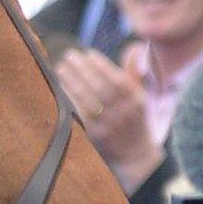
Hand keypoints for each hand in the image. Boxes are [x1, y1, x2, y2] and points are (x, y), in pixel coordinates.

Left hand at [57, 47, 160, 181]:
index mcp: (138, 102)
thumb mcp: (142, 97)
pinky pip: (79, 113)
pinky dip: (69, 98)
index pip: (120, 81)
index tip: (88, 53)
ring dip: (72, 81)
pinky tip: (60, 86)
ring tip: (60, 66)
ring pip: (89, 100)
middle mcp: (125, 114)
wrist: (135, 155)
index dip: (103, 66)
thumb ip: (135, 74)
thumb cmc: (135, 119)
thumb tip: (134, 48)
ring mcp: (109, 125)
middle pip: (102, 88)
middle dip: (84, 69)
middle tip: (69, 55)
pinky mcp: (94, 135)